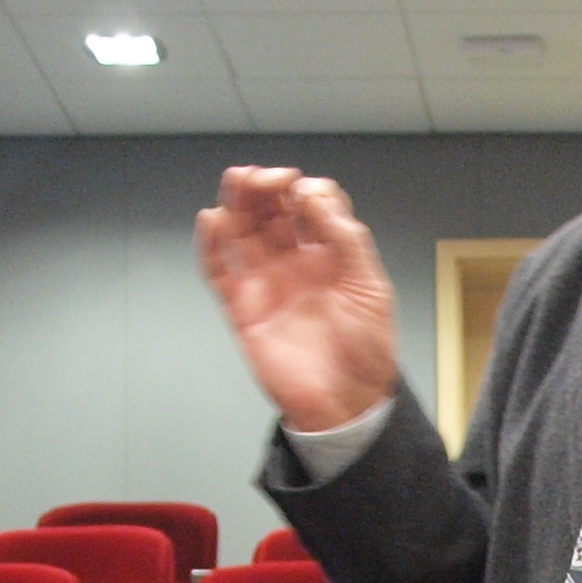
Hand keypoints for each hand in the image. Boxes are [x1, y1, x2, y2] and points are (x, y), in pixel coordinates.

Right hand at [195, 166, 398, 436]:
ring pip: (243, 231)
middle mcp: (295, 263)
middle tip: (266, 178)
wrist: (346, 404)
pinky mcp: (242, 308)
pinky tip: (212, 218)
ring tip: (238, 179)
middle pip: (273, 211)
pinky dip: (209, 244)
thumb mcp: (371, 288)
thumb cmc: (367, 350)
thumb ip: (346, 240)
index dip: (307, 190)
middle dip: (268, 186)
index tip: (307, 193)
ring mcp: (266, 283)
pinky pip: (218, 270)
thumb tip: (312, 194)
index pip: (312, 206)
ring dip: (237, 201)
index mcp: (331, 256)